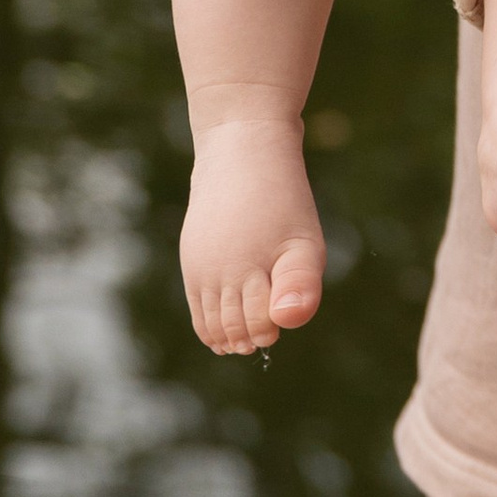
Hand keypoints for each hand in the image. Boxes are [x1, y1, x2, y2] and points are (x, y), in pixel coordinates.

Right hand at [180, 119, 324, 354]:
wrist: (242, 155)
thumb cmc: (283, 201)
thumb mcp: (306, 239)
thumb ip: (300, 283)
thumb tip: (285, 321)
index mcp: (248, 270)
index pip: (256, 325)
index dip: (270, 330)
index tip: (279, 321)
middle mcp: (218, 275)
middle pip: (232, 328)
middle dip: (249, 337)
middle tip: (264, 336)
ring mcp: (200, 270)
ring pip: (211, 324)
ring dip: (229, 336)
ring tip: (245, 340)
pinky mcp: (191, 262)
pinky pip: (196, 310)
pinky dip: (210, 327)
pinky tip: (224, 335)